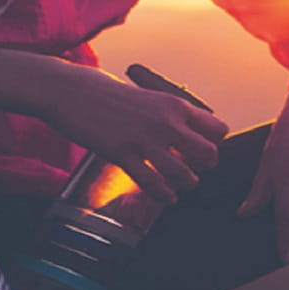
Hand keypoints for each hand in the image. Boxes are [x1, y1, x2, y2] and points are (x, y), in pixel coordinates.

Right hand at [0, 49, 227, 203]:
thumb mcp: (146, 95)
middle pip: (208, 154)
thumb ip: (166, 112)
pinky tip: (168, 199)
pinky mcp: (122, 153)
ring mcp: (144, 138)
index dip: (214, 144)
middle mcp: (165, 121)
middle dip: (206, 167)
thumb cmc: (106, 92)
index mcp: (174, 104)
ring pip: (183, 174)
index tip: (203, 151)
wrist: (70, 90)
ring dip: (186, 184)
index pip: (217, 129)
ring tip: (182, 188)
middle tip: (196, 171)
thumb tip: (181, 126)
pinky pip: (152, 182)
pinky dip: (164, 194)